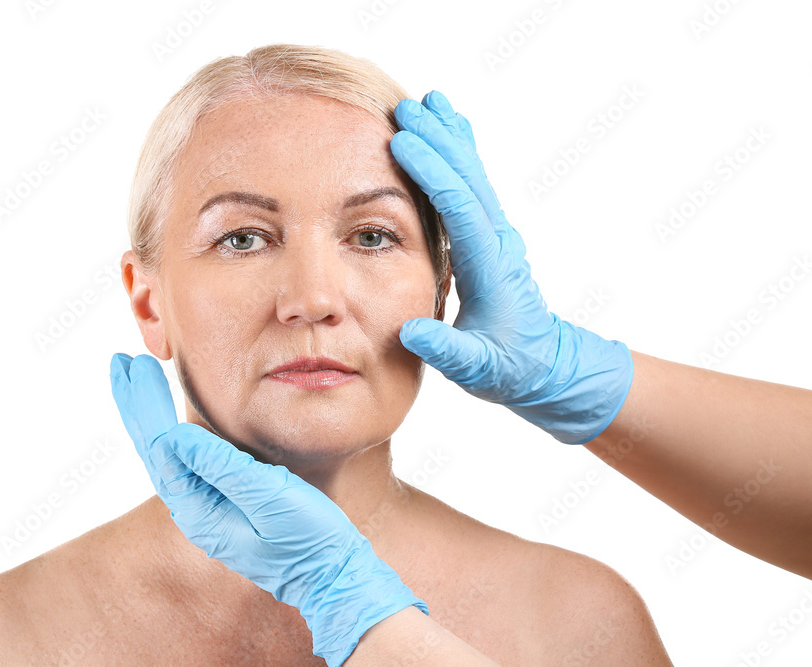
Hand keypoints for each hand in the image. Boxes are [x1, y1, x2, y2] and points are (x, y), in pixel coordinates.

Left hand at [109, 352, 428, 666]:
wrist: (331, 575)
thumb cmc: (307, 539)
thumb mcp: (270, 499)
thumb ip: (224, 467)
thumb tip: (175, 435)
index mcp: (199, 509)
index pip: (160, 447)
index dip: (146, 404)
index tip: (135, 367)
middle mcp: (195, 509)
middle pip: (154, 448)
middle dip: (137, 404)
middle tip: (119, 363)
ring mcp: (209, 506)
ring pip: (167, 453)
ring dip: (150, 414)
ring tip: (135, 379)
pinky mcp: (225, 501)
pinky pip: (188, 459)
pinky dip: (173, 430)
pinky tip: (170, 417)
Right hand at [390, 90, 632, 444]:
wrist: (546, 367)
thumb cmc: (511, 369)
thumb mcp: (478, 369)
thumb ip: (447, 351)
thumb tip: (413, 333)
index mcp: (491, 268)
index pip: (461, 209)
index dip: (433, 173)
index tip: (402, 142)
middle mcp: (497, 243)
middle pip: (469, 180)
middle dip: (438, 140)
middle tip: (406, 107)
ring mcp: (496, 237)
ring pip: (473, 176)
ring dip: (450, 138)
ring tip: (428, 101)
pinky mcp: (489, 238)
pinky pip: (472, 188)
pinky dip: (459, 155)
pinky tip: (449, 132)